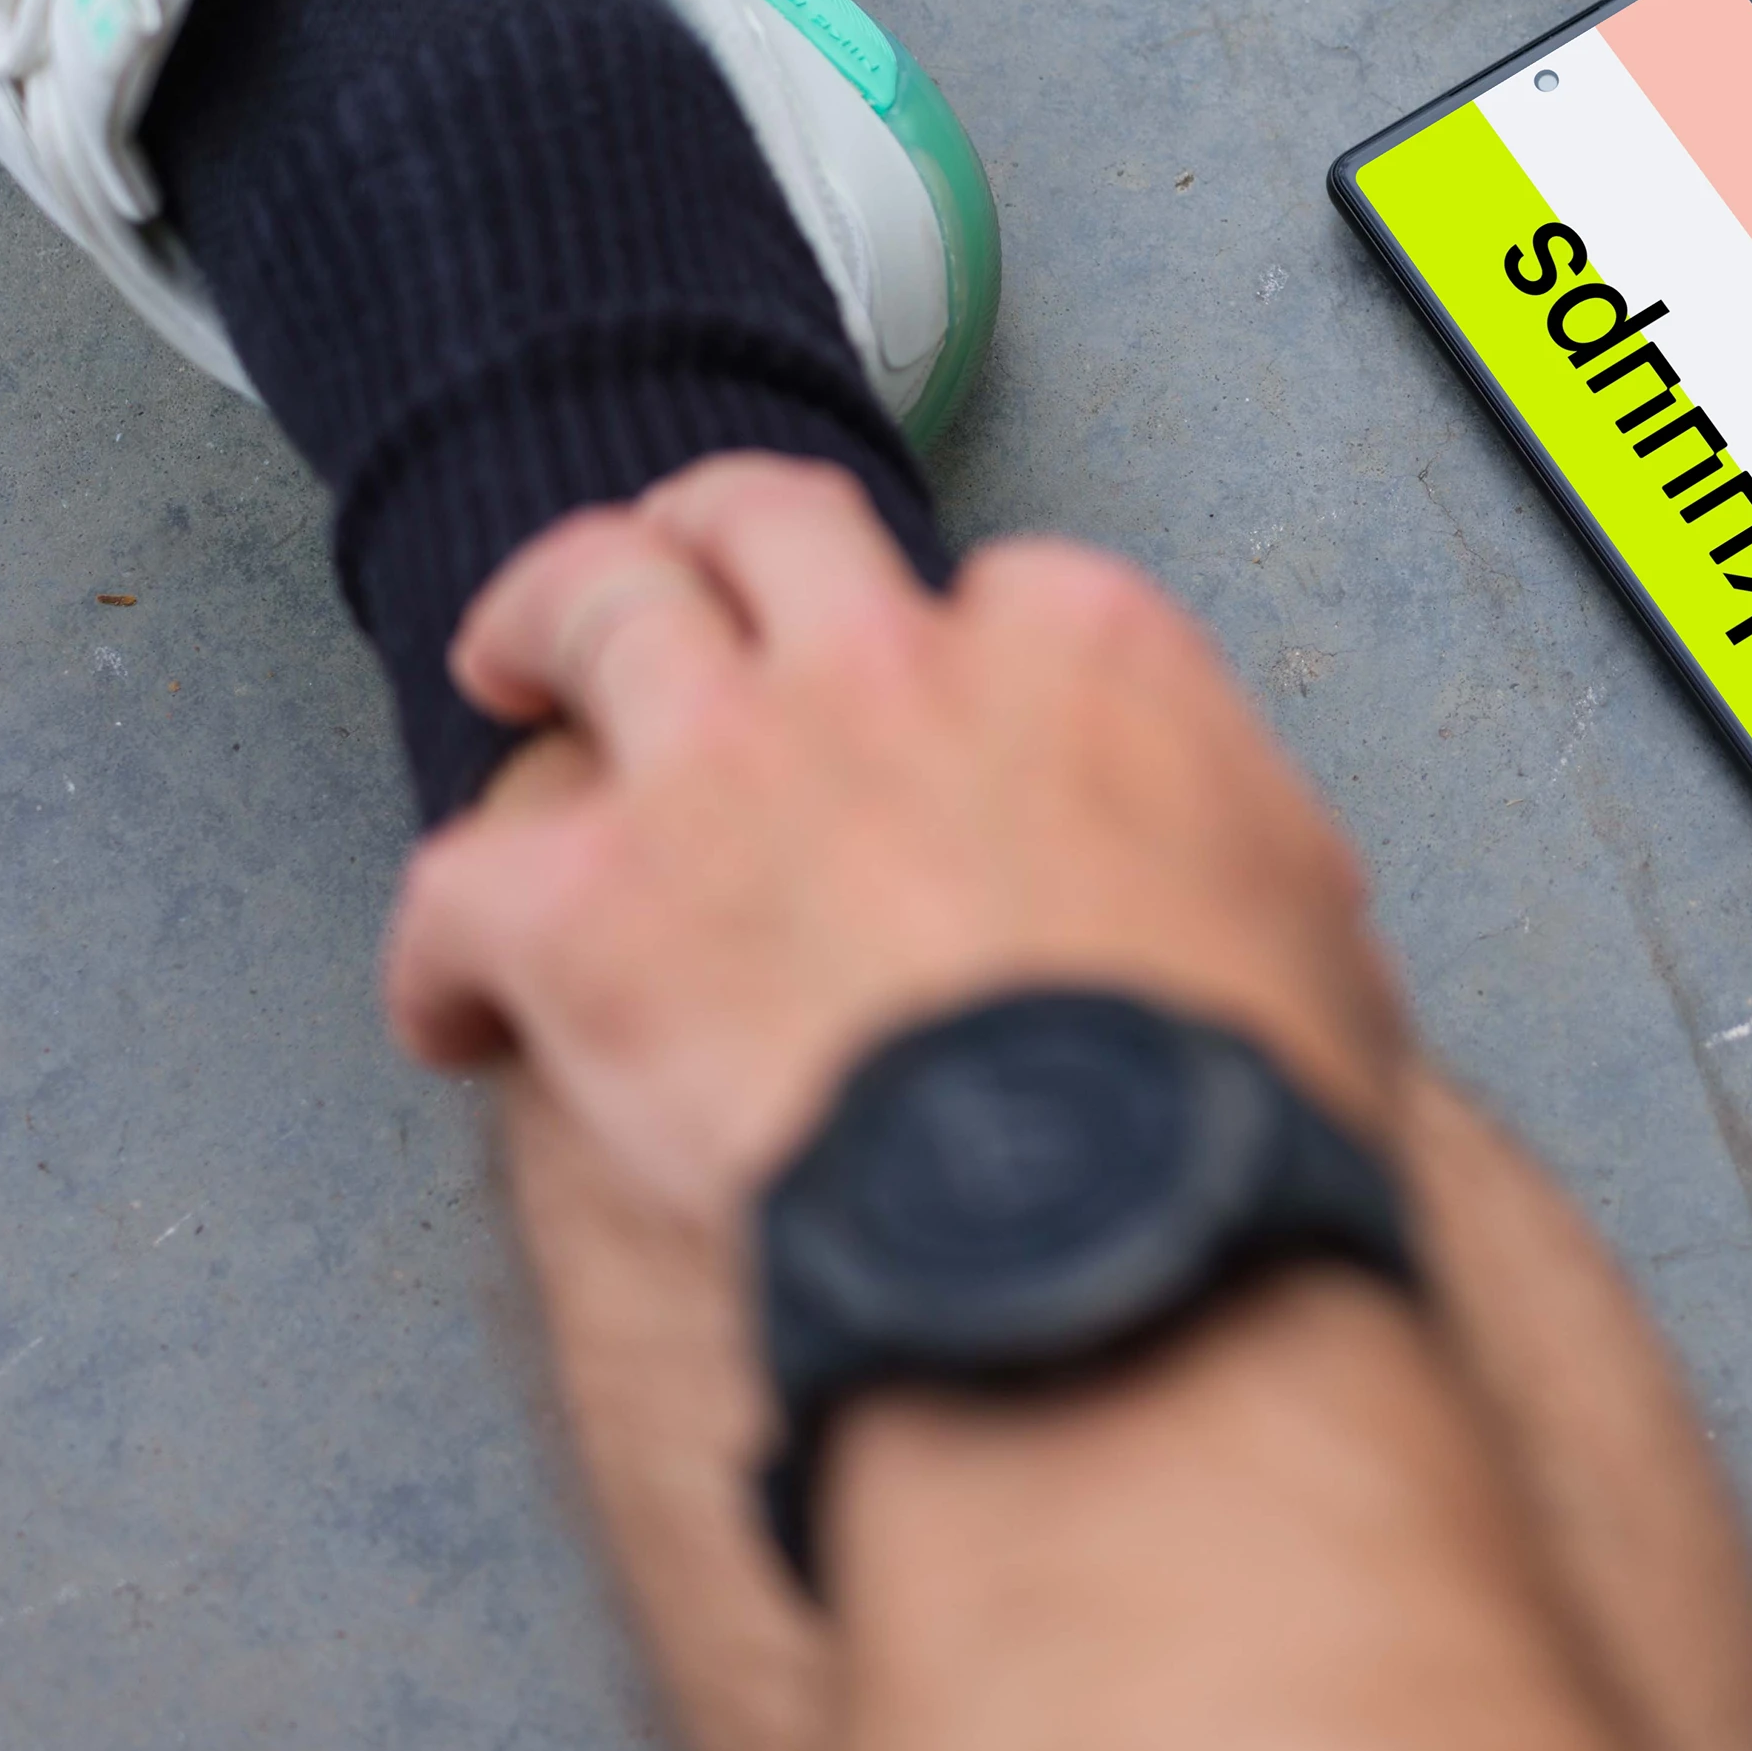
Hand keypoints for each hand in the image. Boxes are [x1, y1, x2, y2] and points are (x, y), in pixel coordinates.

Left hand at [381, 454, 1411, 1221]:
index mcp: (1080, 656)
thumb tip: (1253, 896)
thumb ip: (1247, 857)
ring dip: (536, 626)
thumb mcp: (1310, 930)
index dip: (941, 646)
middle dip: (700, 536)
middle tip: (667, 570)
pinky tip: (453, 1014)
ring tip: (506, 668)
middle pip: (760, 523)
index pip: (992, 587)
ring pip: (587, 604)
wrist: (1100, 1227)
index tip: (919, 704)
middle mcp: (887, 666)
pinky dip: (441, 951)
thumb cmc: (1217, 1104)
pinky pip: (457, 885)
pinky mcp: (590, 909)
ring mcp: (725, 769)